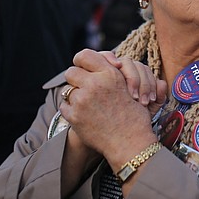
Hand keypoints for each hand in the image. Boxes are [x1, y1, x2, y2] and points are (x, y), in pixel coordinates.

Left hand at [61, 50, 161, 169]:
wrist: (130, 142)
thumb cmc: (133, 116)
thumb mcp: (128, 87)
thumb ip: (110, 74)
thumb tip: (98, 64)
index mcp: (109, 74)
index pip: (84, 56)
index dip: (82, 62)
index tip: (83, 68)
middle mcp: (95, 83)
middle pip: (71, 72)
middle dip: (76, 79)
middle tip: (82, 87)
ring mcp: (83, 100)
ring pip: (66, 90)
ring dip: (73, 96)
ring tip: (85, 104)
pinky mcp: (74, 116)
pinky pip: (64, 107)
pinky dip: (71, 111)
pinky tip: (83, 115)